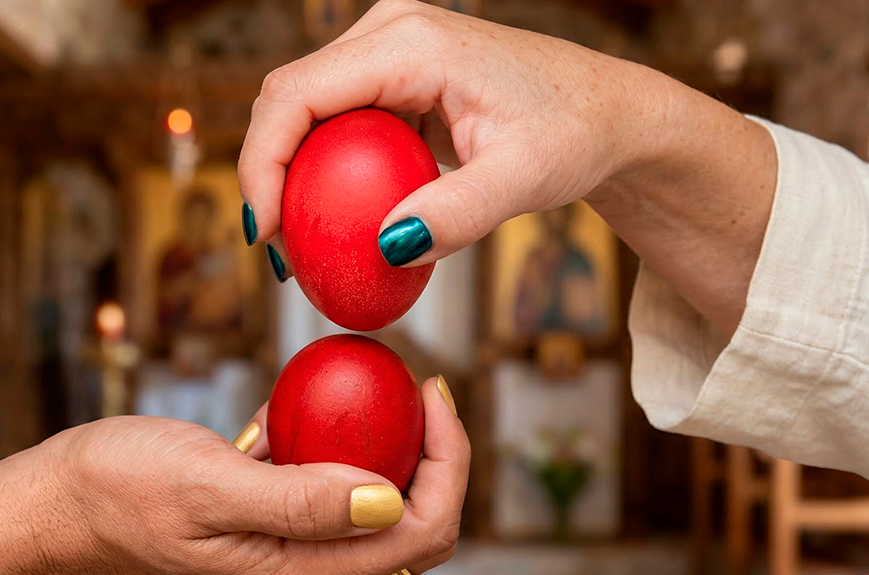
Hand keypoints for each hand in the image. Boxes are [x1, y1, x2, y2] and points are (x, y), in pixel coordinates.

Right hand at [0, 377, 467, 574]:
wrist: (65, 504)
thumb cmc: (123, 491)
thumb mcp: (212, 486)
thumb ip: (302, 500)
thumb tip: (389, 499)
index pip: (421, 530)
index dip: (448, 463)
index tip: (432, 393)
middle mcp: (310, 574)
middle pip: (416, 525)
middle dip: (437, 458)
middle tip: (420, 387)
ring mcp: (296, 552)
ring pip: (383, 505)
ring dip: (399, 449)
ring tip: (388, 387)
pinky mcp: (278, 525)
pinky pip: (337, 488)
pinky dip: (348, 446)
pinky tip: (320, 406)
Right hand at [238, 0, 775, 333]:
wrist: (605, 114)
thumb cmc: (574, 135)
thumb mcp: (524, 180)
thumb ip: (458, 215)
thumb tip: (386, 249)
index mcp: (412, 42)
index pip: (297, 94)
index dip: (262, 162)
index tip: (266, 234)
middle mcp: (391, 30)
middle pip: (287, 95)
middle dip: (267, 171)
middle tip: (279, 251)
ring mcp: (391, 47)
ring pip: (305, 105)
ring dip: (289, 170)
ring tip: (300, 241)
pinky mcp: (396, 74)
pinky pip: (337, 117)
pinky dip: (321, 166)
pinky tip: (334, 216)